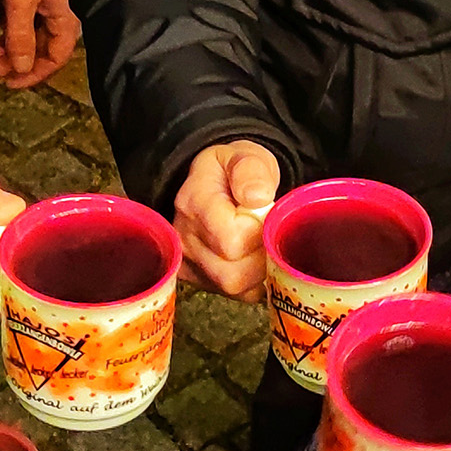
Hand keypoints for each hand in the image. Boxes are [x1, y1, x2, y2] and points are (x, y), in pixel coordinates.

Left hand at [0, 0, 79, 88]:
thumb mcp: (21, 1)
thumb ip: (20, 36)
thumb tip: (20, 68)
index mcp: (63, 22)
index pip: (54, 59)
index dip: (32, 74)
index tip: (7, 83)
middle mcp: (55, 17)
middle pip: (35, 49)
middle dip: (10, 60)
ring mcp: (41, 5)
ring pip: (23, 35)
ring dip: (1, 44)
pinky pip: (15, 19)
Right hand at [172, 141, 279, 301]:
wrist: (215, 182)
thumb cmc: (232, 171)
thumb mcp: (245, 156)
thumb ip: (251, 170)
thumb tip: (258, 197)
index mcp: (194, 203)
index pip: (233, 240)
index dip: (260, 231)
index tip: (264, 213)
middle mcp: (184, 239)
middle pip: (234, 273)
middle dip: (262, 254)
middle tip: (266, 230)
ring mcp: (188, 263)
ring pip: (236, 287)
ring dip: (259, 269)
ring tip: (259, 241)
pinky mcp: (197, 280)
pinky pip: (236, 295)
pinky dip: (253, 280)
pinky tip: (254, 257)